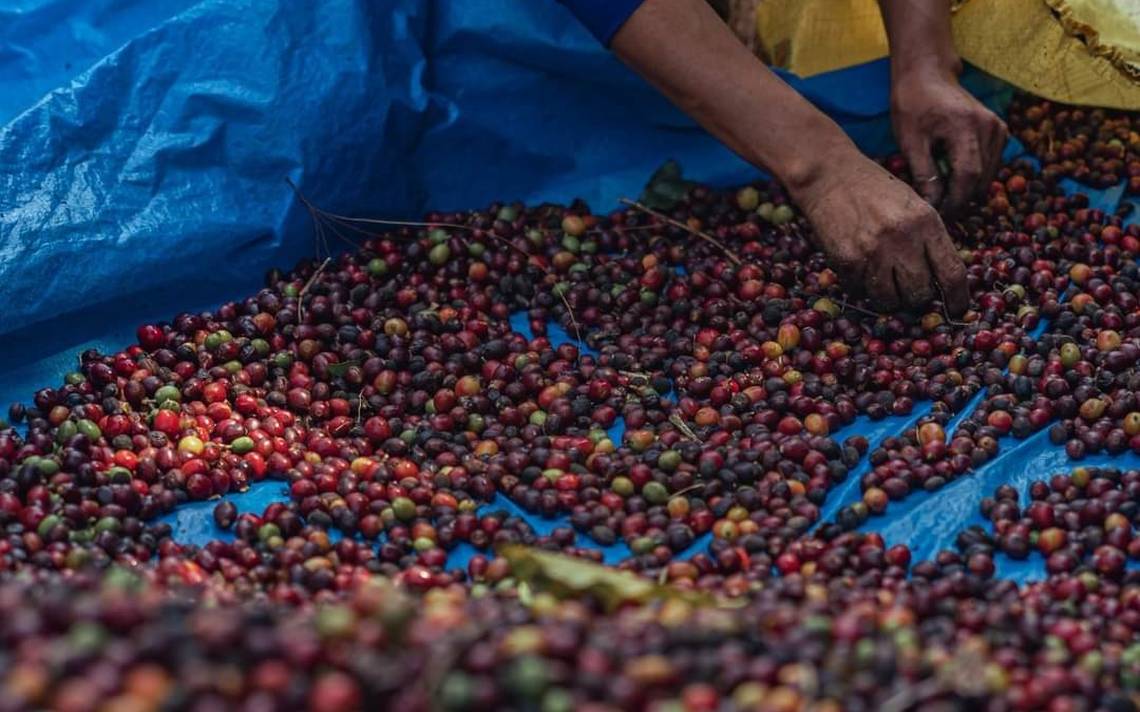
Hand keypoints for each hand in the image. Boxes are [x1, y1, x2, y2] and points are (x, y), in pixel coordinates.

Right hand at [793, 154, 968, 314]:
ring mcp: (873, 252)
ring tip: (882, 281)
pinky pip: (860, 291)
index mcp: (926, 223)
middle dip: (915, 298)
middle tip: (907, 289)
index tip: (957, 310)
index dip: (958, 299)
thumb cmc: (874, 189)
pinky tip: (859, 268)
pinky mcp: (847, 260)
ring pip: (889, 300)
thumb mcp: (913, 206)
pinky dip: (861, 287)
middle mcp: (903, 239)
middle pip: (920, 294)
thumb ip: (928, 239)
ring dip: (888, 297)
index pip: (951, 273)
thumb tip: (941, 279)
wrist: (829, 174)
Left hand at [891, 67, 1007, 212]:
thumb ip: (923, 173)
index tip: (938, 217)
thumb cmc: (913, 105)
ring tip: (941, 195)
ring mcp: (999, 129)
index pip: (968, 176)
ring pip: (987, 176)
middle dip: (959, 200)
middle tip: (936, 212)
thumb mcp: (909, 140)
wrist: (928, 75)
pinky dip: (973, 177)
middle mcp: (990, 127)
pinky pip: (990, 165)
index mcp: (967, 127)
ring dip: (966, 190)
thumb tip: (932, 205)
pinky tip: (951, 178)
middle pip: (981, 179)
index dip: (954, 202)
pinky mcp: (1000, 132)